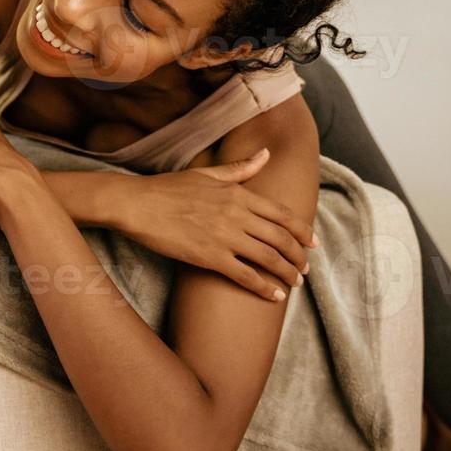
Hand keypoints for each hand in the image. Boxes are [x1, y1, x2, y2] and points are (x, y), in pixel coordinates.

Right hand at [104, 149, 319, 299]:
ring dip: (287, 273)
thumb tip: (266, 154)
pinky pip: (245, 276)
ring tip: (294, 283)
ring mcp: (224, 236)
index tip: (314, 243)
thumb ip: (240, 168)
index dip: (303, 231)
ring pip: (269, 258)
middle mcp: (236, 214)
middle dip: (299, 256)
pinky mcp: (209, 257)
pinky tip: (274, 296)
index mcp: (238, 194)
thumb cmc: (167, 188)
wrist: (136, 204)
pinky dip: (264, 288)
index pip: (282, 214)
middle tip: (305, 269)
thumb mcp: (206, 174)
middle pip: (281, 238)